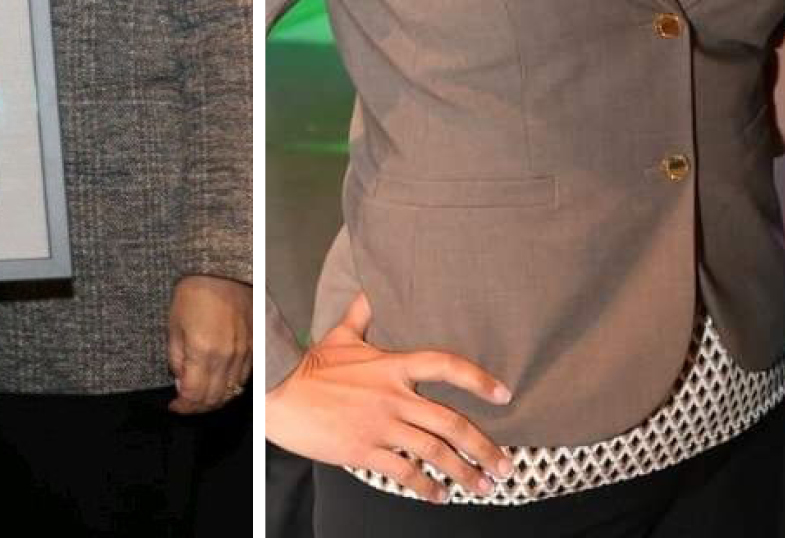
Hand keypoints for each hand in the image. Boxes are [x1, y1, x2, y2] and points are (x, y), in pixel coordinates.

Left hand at [166, 275, 251, 413]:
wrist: (222, 271)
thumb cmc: (193, 294)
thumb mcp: (174, 326)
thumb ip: (177, 359)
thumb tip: (181, 383)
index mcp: (203, 352)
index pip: (194, 395)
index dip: (183, 406)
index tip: (175, 406)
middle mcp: (227, 357)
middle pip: (215, 398)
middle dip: (198, 407)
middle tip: (186, 405)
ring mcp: (244, 353)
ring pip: (232, 391)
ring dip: (216, 399)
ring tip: (202, 397)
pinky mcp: (255, 346)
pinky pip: (244, 377)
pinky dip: (231, 386)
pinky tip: (221, 383)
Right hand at [264, 292, 512, 502]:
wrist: (279, 393)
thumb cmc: (310, 366)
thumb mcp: (340, 336)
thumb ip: (362, 315)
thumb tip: (369, 288)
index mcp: (393, 365)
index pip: (447, 366)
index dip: (480, 380)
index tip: (505, 394)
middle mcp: (395, 396)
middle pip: (452, 422)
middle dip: (484, 447)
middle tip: (504, 466)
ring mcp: (381, 425)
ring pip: (435, 452)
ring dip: (464, 472)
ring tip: (483, 486)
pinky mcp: (365, 449)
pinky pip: (405, 472)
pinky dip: (426, 487)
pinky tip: (439, 496)